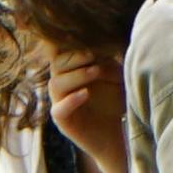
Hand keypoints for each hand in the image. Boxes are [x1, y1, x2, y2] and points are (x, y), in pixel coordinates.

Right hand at [46, 43, 128, 172]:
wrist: (116, 135)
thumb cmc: (115, 103)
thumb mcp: (115, 78)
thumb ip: (108, 60)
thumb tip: (111, 37)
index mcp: (70, 71)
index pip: (61, 51)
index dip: (71, 43)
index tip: (90, 37)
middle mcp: (61, 84)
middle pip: (56, 64)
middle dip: (75, 58)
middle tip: (93, 54)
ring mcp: (59, 103)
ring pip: (56, 84)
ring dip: (76, 75)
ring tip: (95, 71)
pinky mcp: (63, 121)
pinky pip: (59, 109)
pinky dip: (71, 100)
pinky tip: (86, 94)